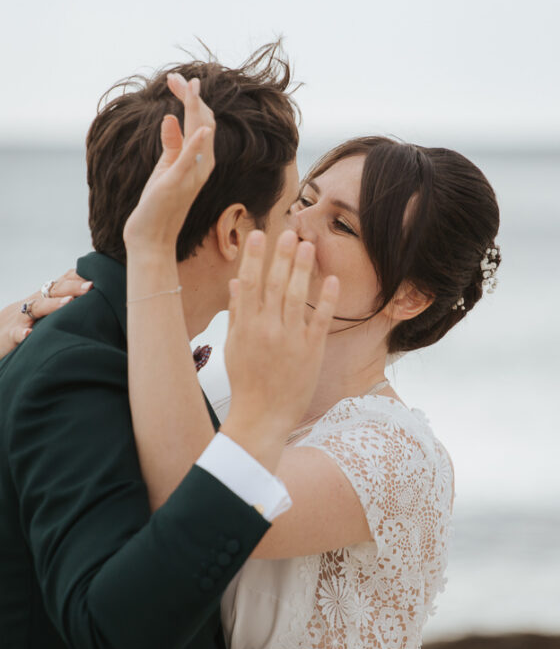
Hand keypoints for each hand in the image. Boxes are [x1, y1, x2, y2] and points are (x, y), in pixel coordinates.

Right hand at [0, 270, 91, 358]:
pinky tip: (29, 334)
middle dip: (73, 287)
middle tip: (91, 286)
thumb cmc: (27, 321)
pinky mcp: (10, 335)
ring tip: (69, 302)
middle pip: (54, 290)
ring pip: (37, 307)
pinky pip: (15, 333)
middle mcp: (34, 303)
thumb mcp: (45, 308)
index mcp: (44, 297)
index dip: (79, 276)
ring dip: (53, 305)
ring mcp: (21, 318)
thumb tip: (93, 293)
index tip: (99, 274)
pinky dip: (22, 334)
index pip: (62, 282)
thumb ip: (64, 299)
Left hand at [123, 75, 215, 255]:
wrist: (152, 235)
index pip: (201, 122)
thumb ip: (171, 143)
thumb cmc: (159, 204)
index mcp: (200, 160)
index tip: (176, 81)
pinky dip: (197, 144)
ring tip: (189, 86)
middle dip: (192, 97)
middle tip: (175, 77)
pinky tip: (200, 128)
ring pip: (200, 135)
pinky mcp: (178, 182)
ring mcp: (192, 174)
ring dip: (196, 109)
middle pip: (203, 122)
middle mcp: (202, 166)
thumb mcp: (166, 168)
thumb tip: (169, 118)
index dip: (191, 99)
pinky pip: (190, 160)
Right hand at [221, 230, 338, 472]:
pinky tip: (330, 279)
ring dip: (302, 269)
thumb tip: (237, 283)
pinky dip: (325, 299)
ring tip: (307, 246)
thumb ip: (237, 314)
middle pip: (274, 285)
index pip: (249, 284)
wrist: (262, 416)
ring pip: (297, 297)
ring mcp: (291, 340)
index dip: (255, 257)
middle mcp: (267, 329)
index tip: (259, 234)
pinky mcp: (311, 351)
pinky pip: (320, 320)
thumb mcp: (234, 346)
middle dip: (282, 256)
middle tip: (289, 231)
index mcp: (246, 327)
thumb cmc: (246, 381)